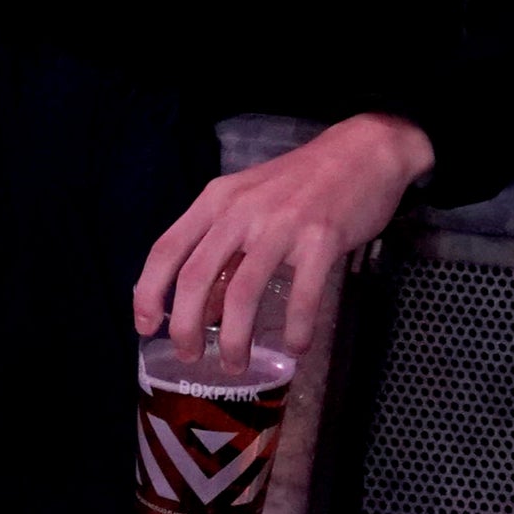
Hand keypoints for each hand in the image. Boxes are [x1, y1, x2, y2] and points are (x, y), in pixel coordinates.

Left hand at [133, 114, 433, 370]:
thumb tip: (201, 311)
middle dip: (186, 328)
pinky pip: (302, 295)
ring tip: (236, 364)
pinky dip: (295, 328)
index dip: (148, 293)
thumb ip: (223, 249)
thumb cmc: (303, 181)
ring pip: (243, 292)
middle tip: (192, 357)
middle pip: (195, 277)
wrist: (366, 150)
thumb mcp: (251, 202)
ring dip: (235, 339)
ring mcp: (284, 224)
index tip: (147, 328)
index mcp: (218, 199)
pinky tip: (296, 345)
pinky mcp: (323, 238)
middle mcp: (243, 211)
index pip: (167, 249)